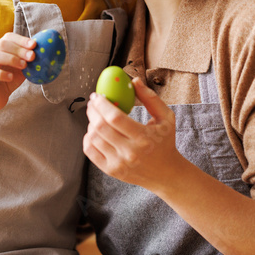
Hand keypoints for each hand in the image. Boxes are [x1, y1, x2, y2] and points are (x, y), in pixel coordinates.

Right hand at [0, 32, 33, 110]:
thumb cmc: (9, 78)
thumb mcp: (22, 68)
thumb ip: (29, 60)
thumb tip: (44, 52)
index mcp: (0, 48)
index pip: (9, 37)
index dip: (21, 39)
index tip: (34, 44)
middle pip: (2, 44)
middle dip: (19, 49)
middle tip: (32, 56)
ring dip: (11, 59)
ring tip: (23, 66)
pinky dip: (1, 73)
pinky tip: (11, 77)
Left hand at [83, 77, 182, 192]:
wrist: (166, 173)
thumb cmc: (165, 141)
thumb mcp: (166, 117)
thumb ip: (150, 98)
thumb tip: (134, 80)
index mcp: (144, 137)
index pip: (115, 118)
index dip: (101, 104)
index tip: (97, 95)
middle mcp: (130, 153)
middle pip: (101, 127)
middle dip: (92, 111)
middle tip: (93, 102)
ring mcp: (119, 164)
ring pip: (93, 138)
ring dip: (90, 123)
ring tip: (96, 117)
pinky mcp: (111, 171)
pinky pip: (90, 152)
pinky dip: (88, 138)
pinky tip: (93, 132)